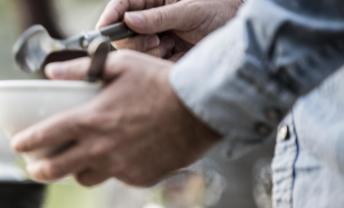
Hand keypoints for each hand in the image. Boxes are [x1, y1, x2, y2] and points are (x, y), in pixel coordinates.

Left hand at [11, 51, 220, 186]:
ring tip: (79, 163)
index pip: (44, 137)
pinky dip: (114, 170)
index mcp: (89, 120)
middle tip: (35, 169)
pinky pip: (118, 179)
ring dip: (77, 172)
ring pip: (85, 179)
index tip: (18, 146)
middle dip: (39, 171)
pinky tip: (123, 157)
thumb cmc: (161, 83)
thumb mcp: (120, 66)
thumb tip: (52, 73)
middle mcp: (99, 148)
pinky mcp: (138, 179)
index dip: (25, 143)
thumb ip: (81, 70)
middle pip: (56, 170)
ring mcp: (119, 167)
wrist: (201, 109)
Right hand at [97, 0, 239, 58]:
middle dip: (134, 40)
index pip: (122, 4)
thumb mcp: (190, 10)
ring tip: (169, 46)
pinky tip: (174, 55)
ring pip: (133, 50)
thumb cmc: (221, 10)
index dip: (110, 15)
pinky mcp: (163, 55)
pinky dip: (159, 62)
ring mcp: (156, 36)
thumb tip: (129, 20)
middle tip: (154, 41)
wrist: (242, 34)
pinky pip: (148, 64)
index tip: (104, 29)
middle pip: (122, 32)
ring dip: (148, 52)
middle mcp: (151, 17)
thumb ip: (158, 17)